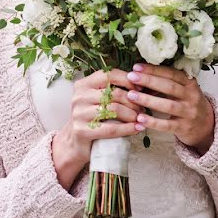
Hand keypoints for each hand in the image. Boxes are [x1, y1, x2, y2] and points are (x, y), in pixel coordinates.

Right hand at [51, 69, 144, 189]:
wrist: (75, 141)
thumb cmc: (92, 118)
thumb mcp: (98, 100)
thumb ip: (113, 90)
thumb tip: (143, 84)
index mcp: (83, 84)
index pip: (109, 75)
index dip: (127, 80)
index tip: (140, 89)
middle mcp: (79, 96)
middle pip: (114, 93)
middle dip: (133, 101)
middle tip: (142, 109)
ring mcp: (79, 113)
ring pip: (114, 110)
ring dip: (132, 115)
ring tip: (140, 119)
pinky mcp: (81, 130)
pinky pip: (111, 129)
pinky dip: (127, 129)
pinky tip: (137, 129)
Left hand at [125, 63, 215, 153]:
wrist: (206, 126)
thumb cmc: (187, 104)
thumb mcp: (183, 90)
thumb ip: (166, 83)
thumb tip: (140, 75)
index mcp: (190, 83)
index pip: (172, 73)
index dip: (154, 70)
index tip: (136, 67)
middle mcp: (192, 96)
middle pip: (169, 87)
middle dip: (149, 81)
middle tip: (130, 77)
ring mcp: (189, 113)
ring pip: (168, 105)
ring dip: (148, 100)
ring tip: (131, 95)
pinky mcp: (184, 127)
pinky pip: (167, 125)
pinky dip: (153, 122)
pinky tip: (140, 118)